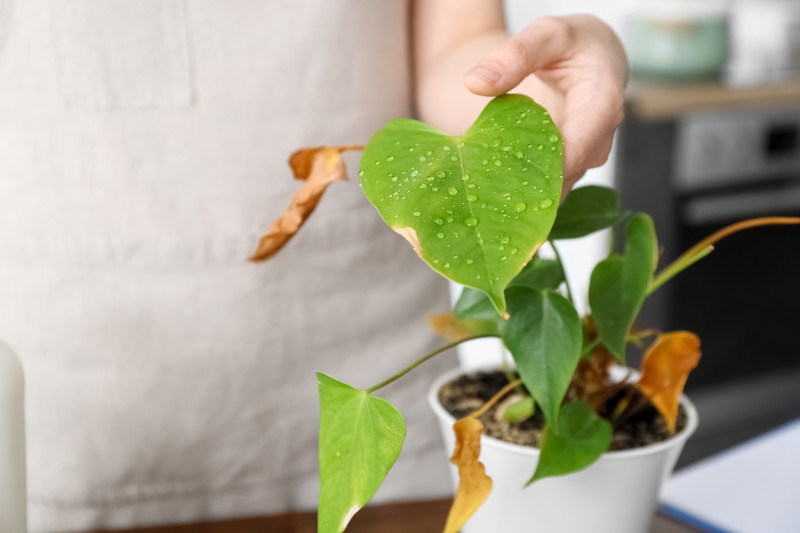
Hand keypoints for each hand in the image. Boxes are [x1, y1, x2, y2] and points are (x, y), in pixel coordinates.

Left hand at [463, 15, 627, 192]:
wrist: (594, 57)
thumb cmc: (573, 43)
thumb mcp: (547, 34)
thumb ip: (514, 55)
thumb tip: (474, 82)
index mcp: (603, 105)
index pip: (575, 152)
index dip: (539, 173)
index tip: (498, 182)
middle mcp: (600, 139)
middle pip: (563, 177)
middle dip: (524, 189)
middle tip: (480, 195)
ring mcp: (586, 157)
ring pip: (556, 188)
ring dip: (522, 194)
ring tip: (483, 197)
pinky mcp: (572, 167)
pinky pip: (549, 186)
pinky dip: (523, 189)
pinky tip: (493, 190)